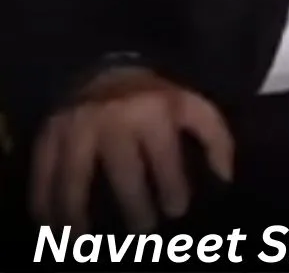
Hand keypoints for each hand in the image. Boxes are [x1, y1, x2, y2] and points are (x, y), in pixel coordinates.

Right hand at [30, 67, 232, 231]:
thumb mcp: (193, 107)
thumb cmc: (156, 98)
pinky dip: (44, 199)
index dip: (171, 186)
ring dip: (79, 212)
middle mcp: (114, 117)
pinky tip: (51, 223)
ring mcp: (78, 124)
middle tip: (142, 229)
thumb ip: (216, 138)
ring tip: (85, 239)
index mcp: (154, 110)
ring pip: (76, 175)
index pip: (164, 156)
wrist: (108, 70)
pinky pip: (43, 170)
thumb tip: (224, 177)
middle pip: (123, 170)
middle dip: (134, 205)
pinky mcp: (51, 131)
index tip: (176, 209)